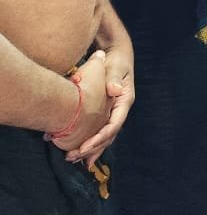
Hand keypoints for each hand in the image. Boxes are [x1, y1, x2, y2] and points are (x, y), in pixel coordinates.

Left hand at [66, 11, 135, 166]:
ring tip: (73, 159)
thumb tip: (114, 90)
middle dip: (92, 149)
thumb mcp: (116, 67)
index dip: (100, 138)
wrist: (115, 54)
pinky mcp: (104, 113)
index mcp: (124, 101)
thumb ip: (114, 78)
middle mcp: (119, 110)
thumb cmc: (115, 60)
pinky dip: (88, 142)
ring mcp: (112, 113)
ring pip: (103, 137)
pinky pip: (97, 131)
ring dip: (89, 150)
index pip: (114, 124)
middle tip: (73, 157)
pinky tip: (76, 152)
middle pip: (108, 136)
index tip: (84, 147)